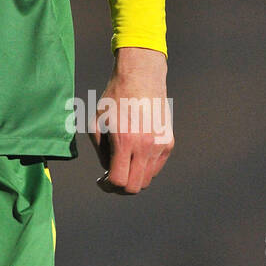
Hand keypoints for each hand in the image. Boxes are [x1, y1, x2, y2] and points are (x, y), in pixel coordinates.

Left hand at [89, 47, 172, 194]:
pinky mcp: (169, 143)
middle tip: (110, 178)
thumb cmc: (114, 98)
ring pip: (148, 179)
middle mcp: (145, 146)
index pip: (119, 181)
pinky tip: (134, 154)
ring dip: (133, 177)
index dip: (107, 186)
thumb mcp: (97, 122)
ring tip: (122, 164)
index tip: (101, 181)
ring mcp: (160, 145)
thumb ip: (101, 151)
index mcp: (125, 140)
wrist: (141, 76)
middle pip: (135, 187)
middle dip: (120, 188)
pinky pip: (156, 166)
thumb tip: (109, 171)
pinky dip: (144, 167)